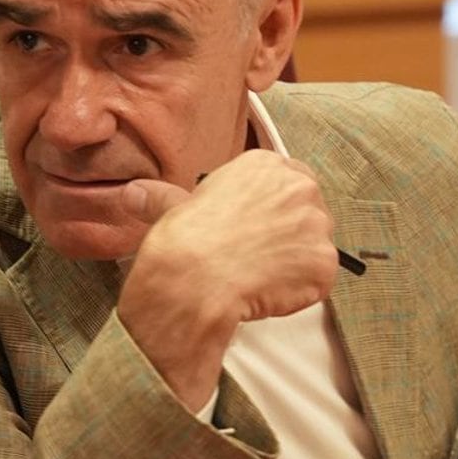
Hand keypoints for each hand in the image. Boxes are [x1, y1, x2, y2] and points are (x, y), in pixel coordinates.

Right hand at [124, 151, 338, 323]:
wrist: (196, 280)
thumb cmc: (184, 240)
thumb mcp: (171, 207)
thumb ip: (164, 197)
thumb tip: (133, 194)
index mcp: (265, 166)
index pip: (288, 178)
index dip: (273, 205)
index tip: (257, 224)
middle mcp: (298, 188)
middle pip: (307, 210)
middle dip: (288, 232)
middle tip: (256, 253)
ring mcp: (316, 226)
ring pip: (313, 245)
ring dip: (293, 261)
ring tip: (257, 275)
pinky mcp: (324, 264)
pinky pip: (317, 278)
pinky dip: (298, 290)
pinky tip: (267, 292)